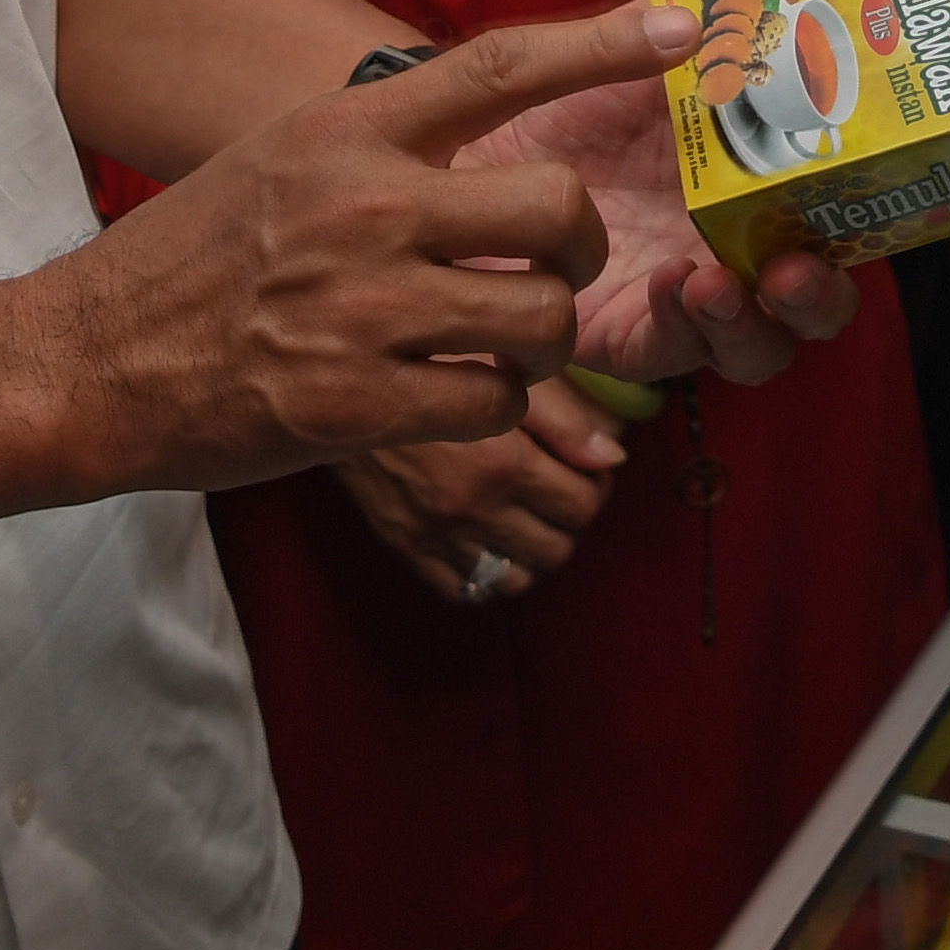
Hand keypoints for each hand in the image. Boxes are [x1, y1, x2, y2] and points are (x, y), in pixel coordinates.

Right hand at [34, 12, 627, 490]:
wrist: (89, 361)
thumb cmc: (193, 259)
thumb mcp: (281, 161)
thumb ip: (380, 145)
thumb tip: (483, 130)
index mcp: (347, 134)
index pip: (497, 66)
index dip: (600, 44)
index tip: (680, 25)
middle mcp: (362, 208)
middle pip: (555, 208)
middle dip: (580, 248)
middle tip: (556, 269)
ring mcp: (360, 309)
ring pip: (539, 317)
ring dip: (541, 342)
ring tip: (496, 347)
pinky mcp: (355, 404)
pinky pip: (492, 402)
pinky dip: (491, 408)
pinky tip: (446, 399)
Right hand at [332, 376, 631, 604]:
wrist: (337, 381)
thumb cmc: (423, 359)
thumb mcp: (497, 368)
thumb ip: (562, 415)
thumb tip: (613, 455)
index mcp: (502, 459)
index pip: (585, 502)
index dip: (595, 484)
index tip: (584, 466)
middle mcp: (473, 508)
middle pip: (559, 546)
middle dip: (569, 519)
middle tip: (560, 489)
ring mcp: (439, 536)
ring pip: (520, 578)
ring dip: (534, 550)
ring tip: (528, 515)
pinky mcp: (409, 549)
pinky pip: (470, 590)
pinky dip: (489, 572)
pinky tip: (489, 537)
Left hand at [460, 7, 859, 384]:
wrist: (460, 160)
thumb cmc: (549, 105)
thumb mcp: (606, 58)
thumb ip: (658, 32)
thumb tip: (718, 1)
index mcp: (745, 180)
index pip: (827, 214)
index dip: (858, 216)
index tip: (851, 197)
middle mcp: (728, 243)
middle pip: (811, 296)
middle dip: (822, 296)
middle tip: (799, 271)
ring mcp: (684, 293)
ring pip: (758, 344)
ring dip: (757, 323)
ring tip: (719, 285)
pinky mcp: (630, 335)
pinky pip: (676, 350)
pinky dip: (686, 327)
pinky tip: (671, 285)